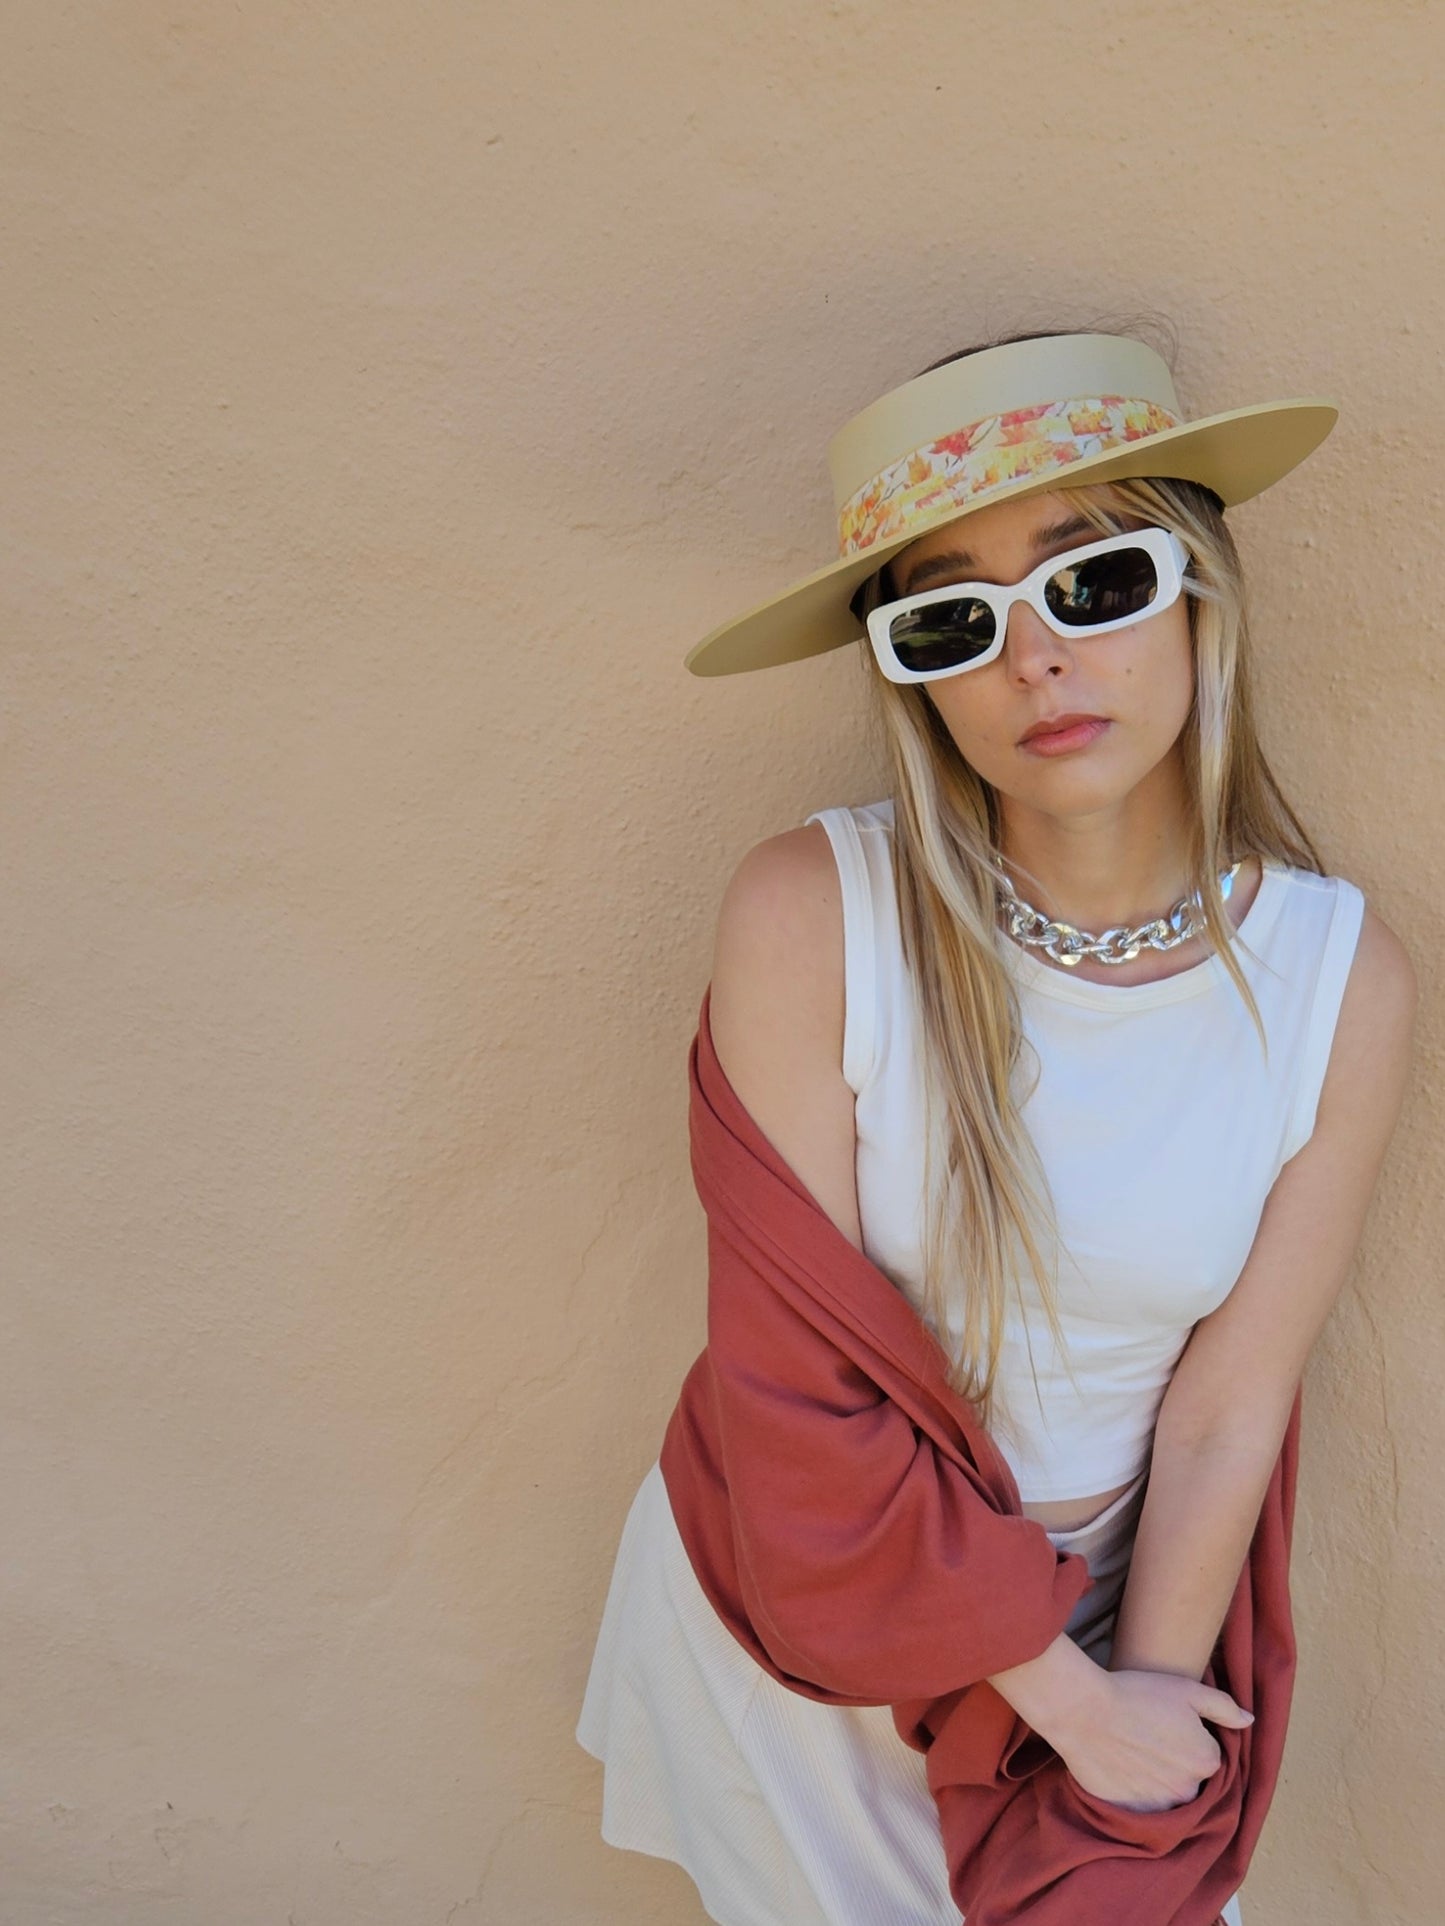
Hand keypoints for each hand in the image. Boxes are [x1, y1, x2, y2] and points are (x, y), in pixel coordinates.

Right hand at [1052, 1666, 1254, 1813]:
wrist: (1084, 1712)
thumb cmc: (1136, 1694)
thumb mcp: (1186, 1689)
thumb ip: (1224, 1708)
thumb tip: (1249, 1722)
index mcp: (1207, 1760)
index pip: (1208, 1756)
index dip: (1190, 1740)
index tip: (1170, 1727)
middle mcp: (1190, 1790)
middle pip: (1189, 1780)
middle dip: (1177, 1765)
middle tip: (1150, 1740)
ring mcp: (1161, 1806)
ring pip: (1167, 1796)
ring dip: (1158, 1782)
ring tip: (1135, 1755)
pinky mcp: (1134, 1815)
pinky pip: (1144, 1809)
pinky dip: (1137, 1795)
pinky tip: (1123, 1771)